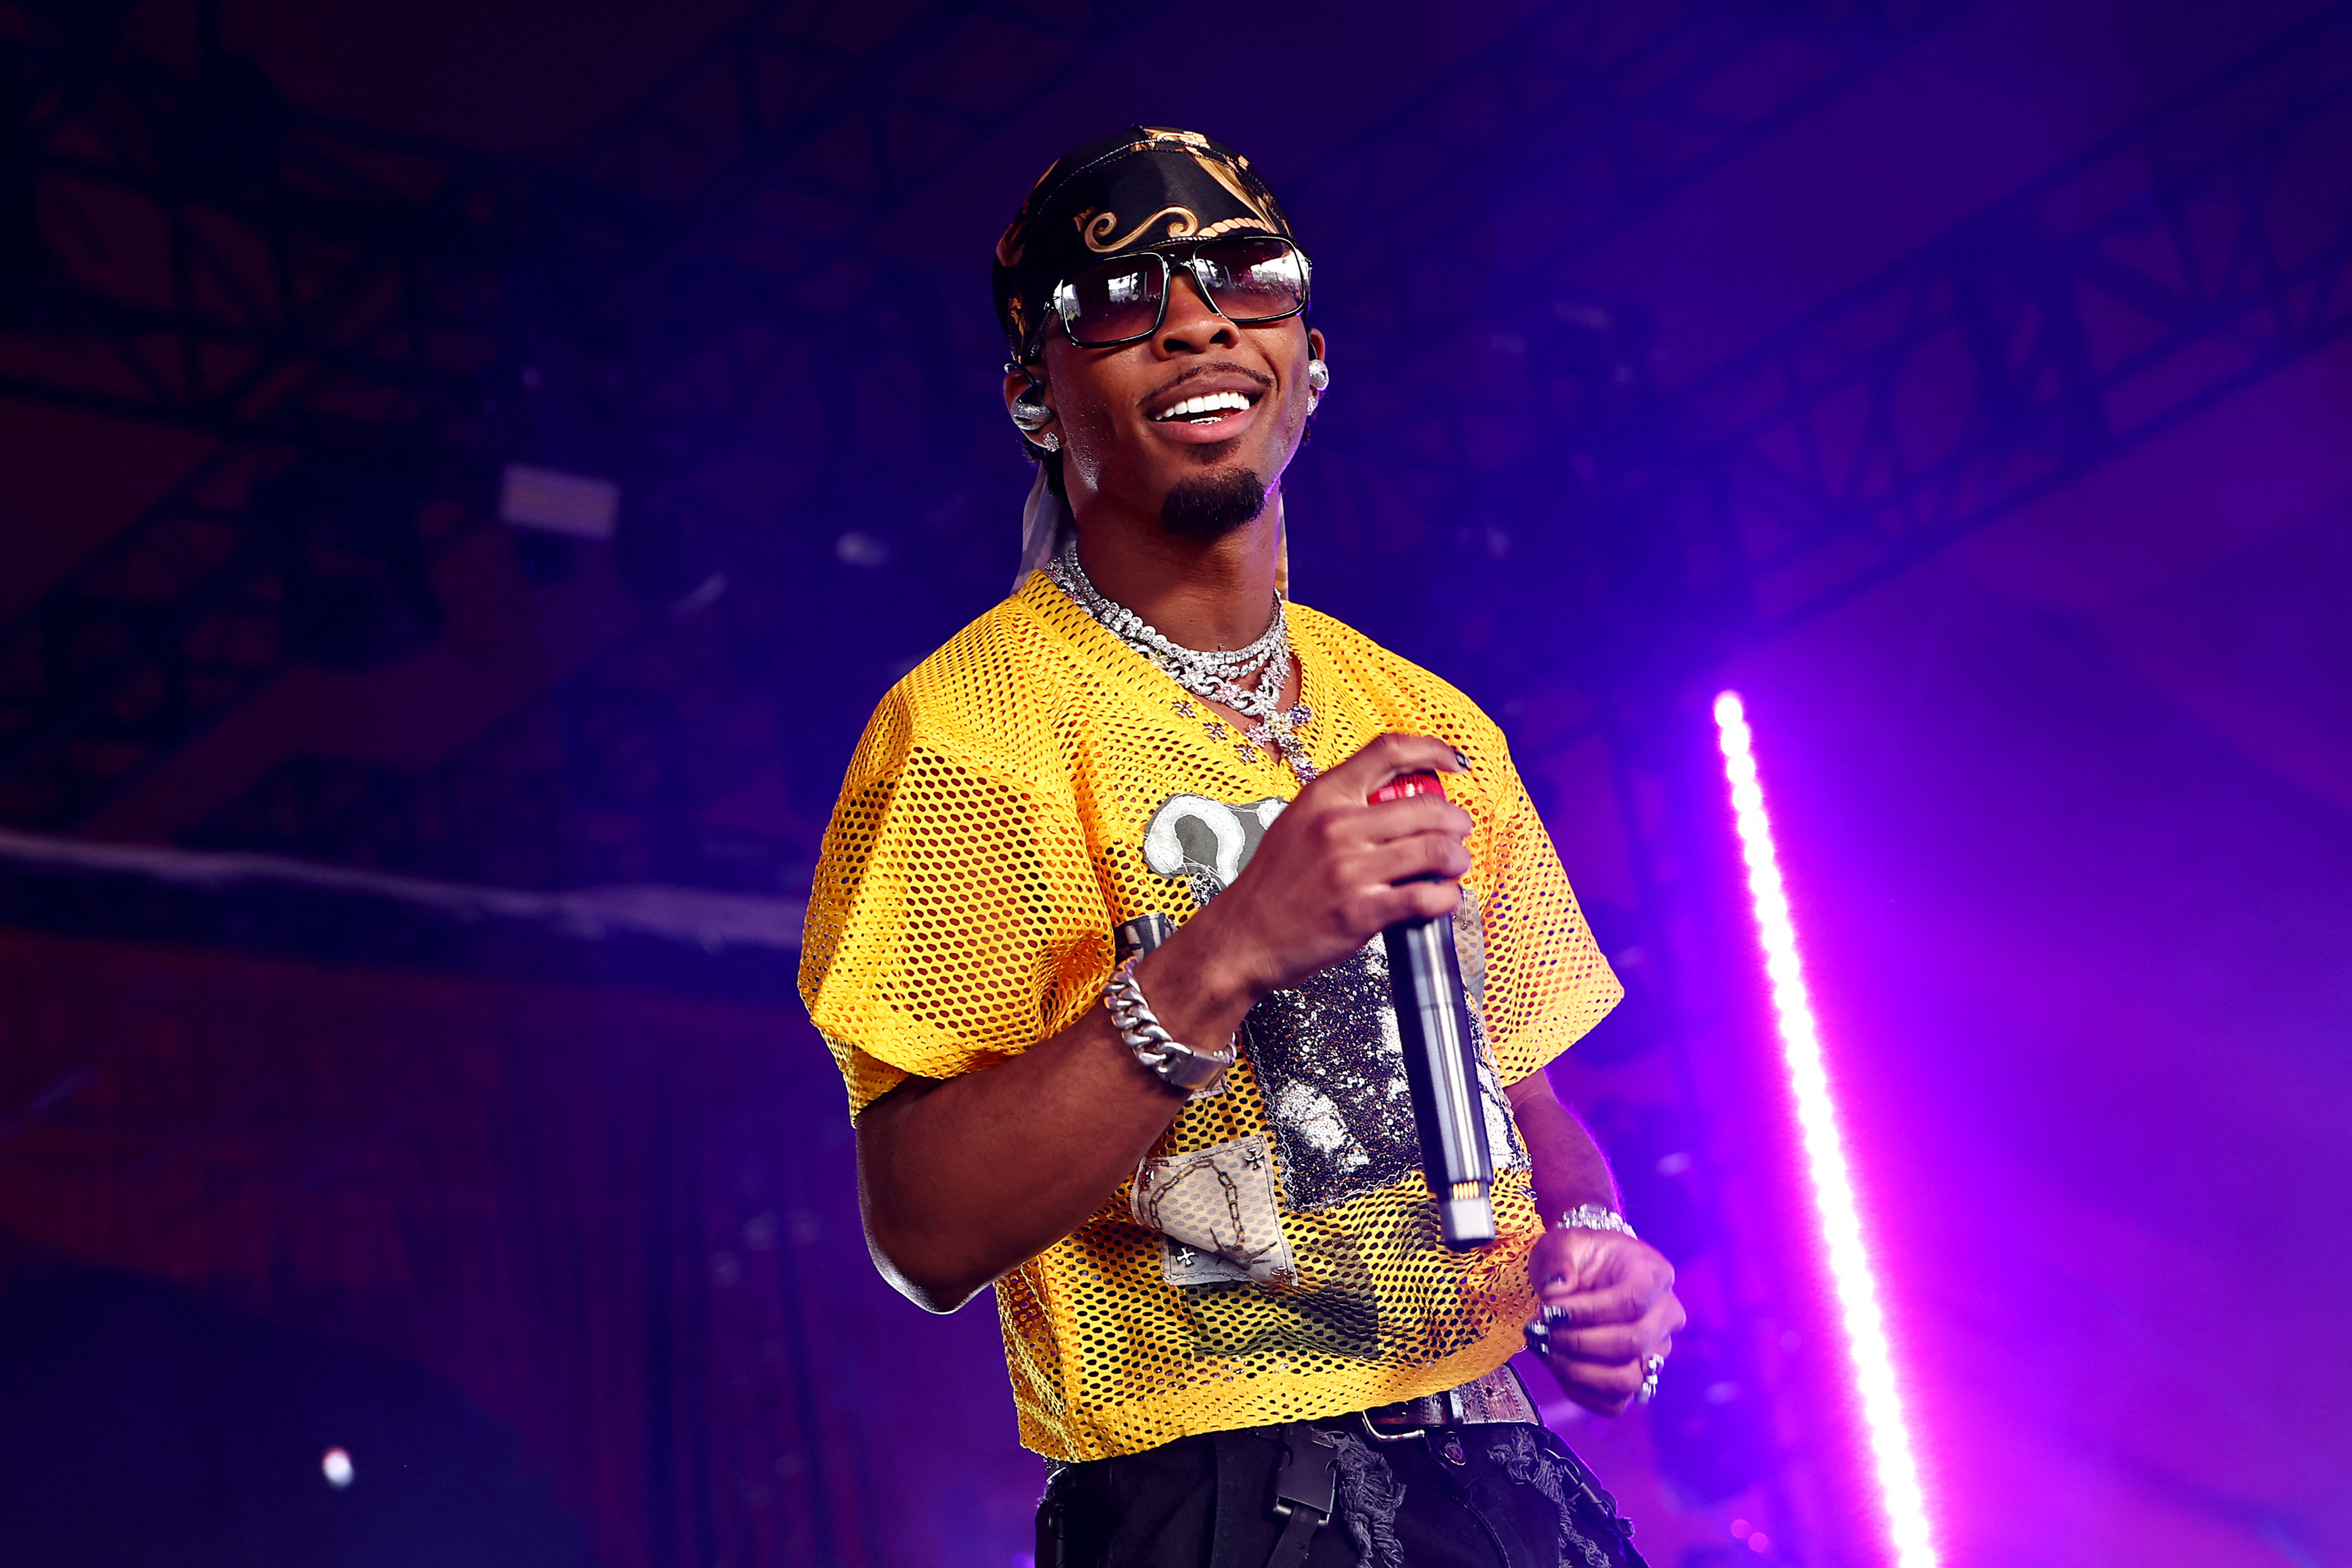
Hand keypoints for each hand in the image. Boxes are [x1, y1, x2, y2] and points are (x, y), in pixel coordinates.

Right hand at [1177, 733, 1474, 1002]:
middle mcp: (1338, 826)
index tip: (1455, 764)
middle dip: (1457, 821)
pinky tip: (1442, 898)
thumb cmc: (1273, 884)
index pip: (1388, 752)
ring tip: (1454, 866)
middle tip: (1459, 832)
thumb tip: (1400, 797)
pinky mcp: (1361, 913)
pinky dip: (1446, 898)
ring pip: (1436, 851)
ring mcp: (1350, 870)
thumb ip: (1343, 805)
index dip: (1433, 750)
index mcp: (1323, 796)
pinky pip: (1426, 898)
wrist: (1242, 937)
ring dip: (1457, 860)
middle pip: (1427, 807)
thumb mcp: (1299, 823)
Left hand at [1527, 1226, 1685, 1416]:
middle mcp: (1666, 1315)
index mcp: (1654, 1274)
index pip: (1631, 1302)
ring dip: (1578, 1371)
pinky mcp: (1639, 1378)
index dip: (1587, 1312)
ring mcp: (1656, 1351)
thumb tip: (1554, 1292)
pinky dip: (1580, 1390)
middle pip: (1631, 1344)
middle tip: (1541, 1331)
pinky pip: (1614, 1402)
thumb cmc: (1581, 1256)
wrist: (1591, 1271)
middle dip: (1578, 1342)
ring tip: (1546, 1348)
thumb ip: (1558, 1260)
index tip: (1549, 1309)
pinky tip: (1556, 1364)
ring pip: (1627, 1380)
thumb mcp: (1564, 1242)